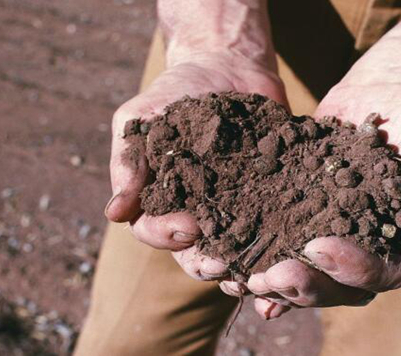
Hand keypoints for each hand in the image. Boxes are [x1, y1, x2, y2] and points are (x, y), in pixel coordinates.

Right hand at [104, 51, 287, 280]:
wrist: (226, 67)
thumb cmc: (174, 93)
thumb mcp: (141, 118)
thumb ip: (129, 161)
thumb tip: (113, 214)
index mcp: (159, 199)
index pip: (153, 229)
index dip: (166, 234)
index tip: (186, 225)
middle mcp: (195, 211)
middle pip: (193, 252)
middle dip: (204, 262)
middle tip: (220, 264)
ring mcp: (233, 207)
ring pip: (232, 248)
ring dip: (239, 263)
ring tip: (254, 271)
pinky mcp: (268, 196)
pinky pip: (272, 224)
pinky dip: (277, 241)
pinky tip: (287, 248)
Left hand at [248, 74, 400, 318]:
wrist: (393, 87)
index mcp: (399, 249)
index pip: (375, 276)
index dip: (347, 269)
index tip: (319, 246)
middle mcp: (361, 247)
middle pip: (330, 284)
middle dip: (300, 283)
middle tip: (270, 275)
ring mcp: (327, 228)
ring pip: (299, 266)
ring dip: (271, 278)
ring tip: (243, 279)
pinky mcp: (299, 205)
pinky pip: (276, 232)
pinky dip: (255, 247)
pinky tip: (229, 256)